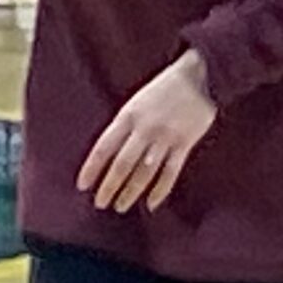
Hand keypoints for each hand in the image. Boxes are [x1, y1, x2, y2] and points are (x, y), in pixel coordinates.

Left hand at [79, 51, 217, 212]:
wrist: (199, 75)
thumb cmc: (166, 86)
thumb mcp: (138, 100)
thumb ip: (126, 124)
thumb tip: (111, 152)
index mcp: (129, 115)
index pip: (103, 148)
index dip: (91, 168)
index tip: (82, 185)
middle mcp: (145, 129)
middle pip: (122, 165)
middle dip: (109, 187)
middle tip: (100, 203)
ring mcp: (165, 137)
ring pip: (144, 173)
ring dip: (130, 192)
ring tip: (121, 206)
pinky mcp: (185, 143)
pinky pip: (170, 173)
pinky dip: (160, 190)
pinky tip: (151, 203)